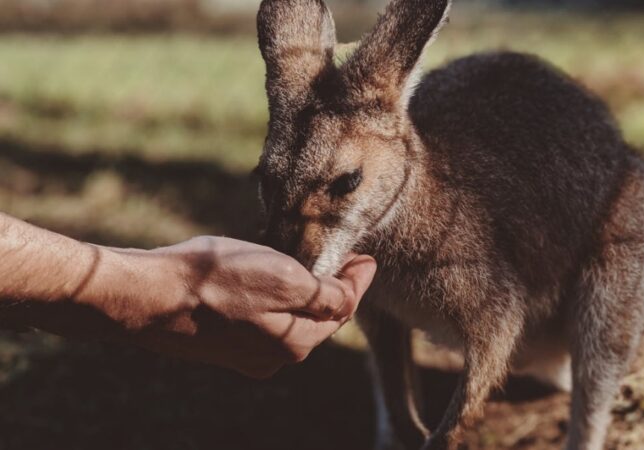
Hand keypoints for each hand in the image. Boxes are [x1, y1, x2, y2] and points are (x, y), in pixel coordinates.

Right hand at [119, 237, 376, 378]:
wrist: (146, 296)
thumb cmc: (216, 281)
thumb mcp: (285, 280)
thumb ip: (329, 294)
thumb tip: (358, 291)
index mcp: (296, 344)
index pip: (342, 309)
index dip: (358, 280)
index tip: (367, 256)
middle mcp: (274, 358)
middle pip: (316, 319)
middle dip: (331, 289)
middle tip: (340, 257)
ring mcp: (245, 355)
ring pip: (287, 320)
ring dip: (300, 294)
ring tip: (305, 265)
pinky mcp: (220, 344)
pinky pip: (259, 319)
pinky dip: (271, 299)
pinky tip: (263, 281)